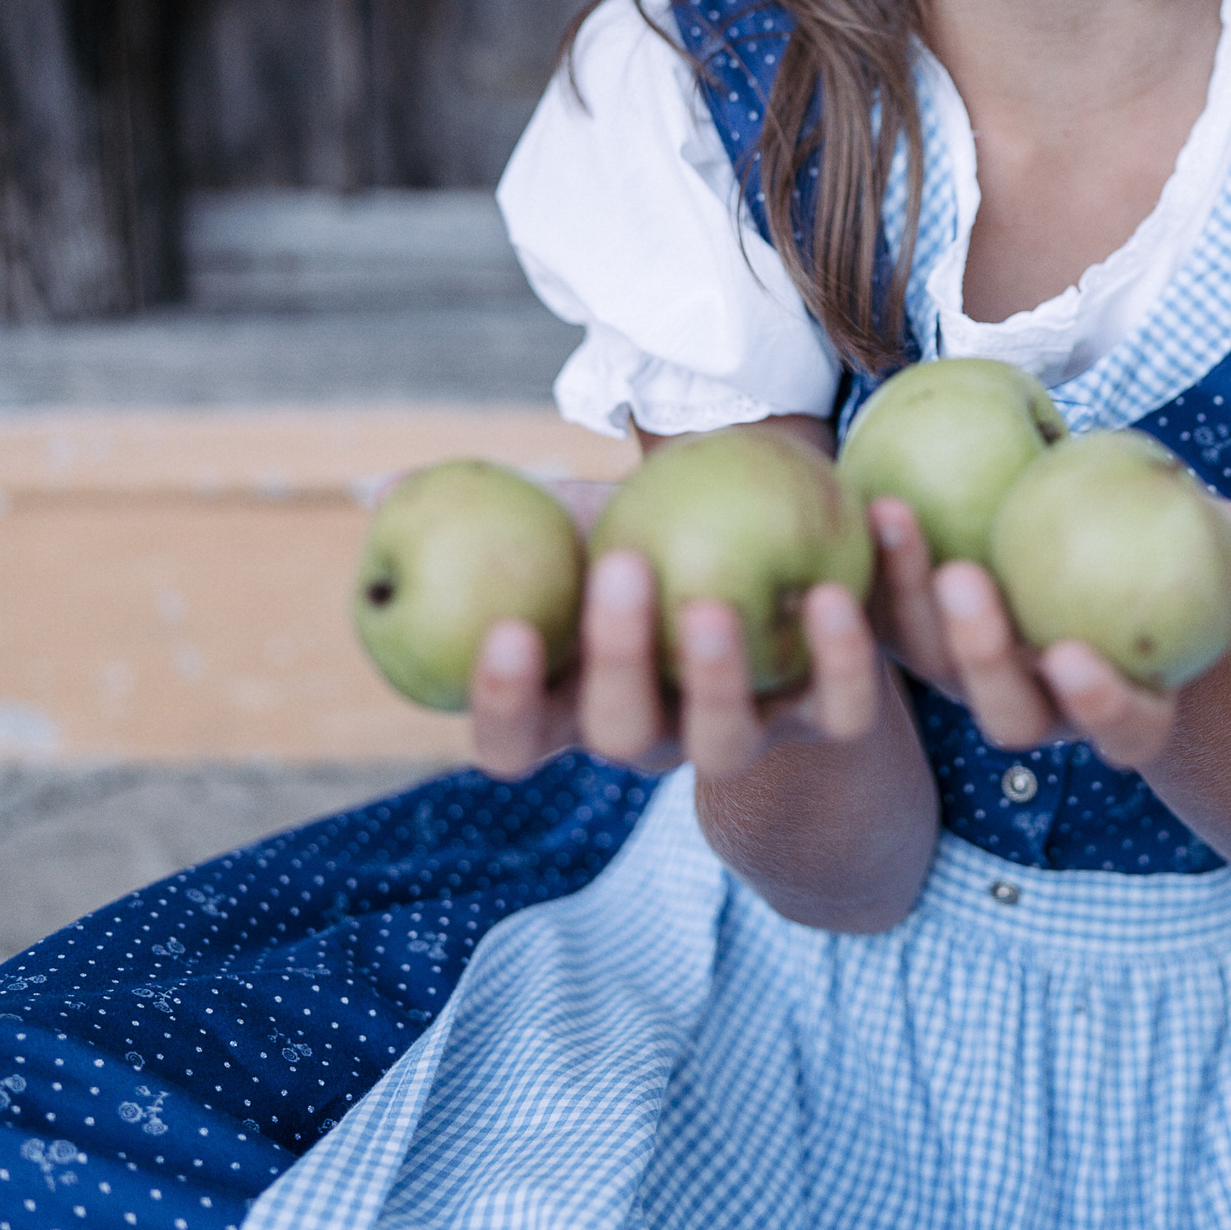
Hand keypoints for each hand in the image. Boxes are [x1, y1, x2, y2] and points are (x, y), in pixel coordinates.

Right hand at [471, 522, 885, 785]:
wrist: (767, 558)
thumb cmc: (636, 535)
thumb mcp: (566, 523)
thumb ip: (486, 507)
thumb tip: (382, 486)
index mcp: (570, 707)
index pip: (513, 740)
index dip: (504, 701)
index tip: (505, 628)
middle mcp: (650, 739)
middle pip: (617, 734)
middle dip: (614, 661)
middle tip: (621, 572)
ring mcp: (738, 737)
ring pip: (725, 743)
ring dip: (719, 677)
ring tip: (718, 603)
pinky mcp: (826, 720)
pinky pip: (843, 705)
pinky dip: (849, 649)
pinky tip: (839, 583)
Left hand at [906, 501, 1230, 771]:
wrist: (1098, 547)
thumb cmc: (1169, 550)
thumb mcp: (1214, 546)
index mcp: (1123, 709)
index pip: (1124, 733)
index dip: (1101, 708)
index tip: (1075, 657)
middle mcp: (1042, 710)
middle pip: (1008, 716)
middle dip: (981, 656)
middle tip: (965, 578)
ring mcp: (974, 681)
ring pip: (931, 665)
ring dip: (906, 599)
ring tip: (897, 514)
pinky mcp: (921, 639)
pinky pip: (888, 612)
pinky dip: (875, 564)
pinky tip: (868, 494)